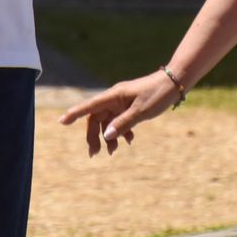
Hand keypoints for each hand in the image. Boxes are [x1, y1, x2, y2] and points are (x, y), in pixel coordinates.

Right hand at [59, 70, 181, 155]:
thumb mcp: (141, 112)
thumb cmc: (157, 94)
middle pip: (97, 118)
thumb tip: (107, 136)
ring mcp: (122, 102)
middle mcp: (115, 98)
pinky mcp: (130, 106)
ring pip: (108, 121)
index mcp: (114, 95)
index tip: (61, 122)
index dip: (75, 114)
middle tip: (94, 154)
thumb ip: (123, 124)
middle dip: (94, 136)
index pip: (90, 106)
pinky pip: (120, 120)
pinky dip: (122, 131)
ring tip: (113, 151)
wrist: (175, 83)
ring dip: (108, 136)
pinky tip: (129, 140)